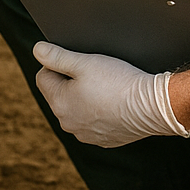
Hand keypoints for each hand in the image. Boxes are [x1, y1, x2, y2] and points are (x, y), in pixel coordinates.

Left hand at [33, 41, 188, 147]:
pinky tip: (113, 101)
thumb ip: (56, 56)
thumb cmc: (119, 82)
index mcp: (59, 104)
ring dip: (84, 96)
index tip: (79, 62)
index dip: (58, 64)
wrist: (153, 107)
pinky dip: (100, 110)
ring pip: (76, 107)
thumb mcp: (84, 62)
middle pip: (59, 94)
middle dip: (70, 81)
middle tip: (93, 73)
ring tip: (105, 87)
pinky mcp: (105, 139)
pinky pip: (94, 120)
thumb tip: (37, 50)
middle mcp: (68, 124)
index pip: (43, 77)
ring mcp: (86, 135)